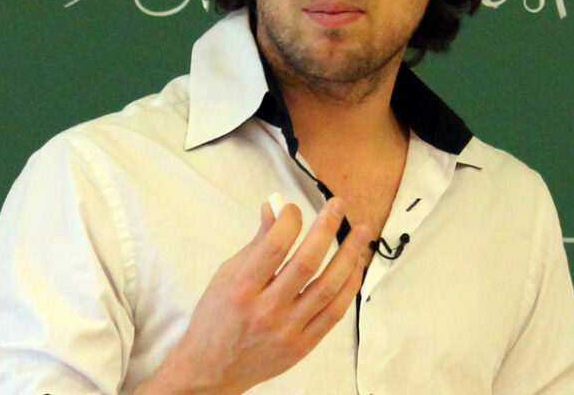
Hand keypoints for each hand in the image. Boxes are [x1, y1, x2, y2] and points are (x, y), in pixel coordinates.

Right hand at [137, 197, 371, 394]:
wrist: (212, 368)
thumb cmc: (216, 317)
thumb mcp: (226, 275)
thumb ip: (255, 244)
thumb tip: (274, 210)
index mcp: (242, 288)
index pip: (275, 246)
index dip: (290, 220)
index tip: (294, 209)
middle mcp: (266, 310)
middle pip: (307, 263)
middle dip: (326, 228)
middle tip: (337, 205)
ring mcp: (287, 330)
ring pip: (328, 288)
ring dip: (349, 256)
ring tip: (362, 233)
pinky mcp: (303, 345)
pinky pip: (334, 313)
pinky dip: (348, 287)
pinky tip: (356, 267)